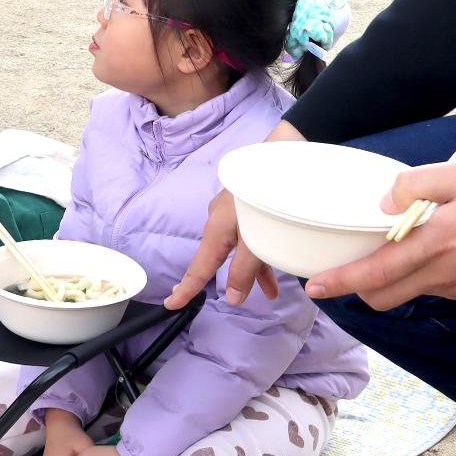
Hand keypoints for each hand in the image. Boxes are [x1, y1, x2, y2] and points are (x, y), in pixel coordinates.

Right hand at [166, 119, 301, 309]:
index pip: (199, 267)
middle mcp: (222, 220)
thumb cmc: (266, 196)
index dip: (186, 288)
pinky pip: (254, 235)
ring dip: (255, 269)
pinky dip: (263, 252)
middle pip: (222, 258)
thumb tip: (232, 298)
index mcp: (217, 229)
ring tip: (272, 292)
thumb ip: (244, 269)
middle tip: (237, 300)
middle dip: (232, 280)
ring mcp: (237, 211)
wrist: (284, 151)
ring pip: (242, 248)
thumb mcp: (255, 239)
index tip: (171, 304)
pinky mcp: (252, 203)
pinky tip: (279, 260)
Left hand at [305, 158, 455, 309]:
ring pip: (406, 292)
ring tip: (387, 249)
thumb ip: (416, 184)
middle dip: (356, 289)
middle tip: (341, 270)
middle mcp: (440, 275)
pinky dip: (416, 275)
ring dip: (387, 280)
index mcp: (434, 245)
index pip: (376, 273)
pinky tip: (425, 249)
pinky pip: (431, 287)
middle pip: (383, 296)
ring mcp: (455, 287)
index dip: (341, 282)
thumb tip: (384, 203)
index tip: (315, 287)